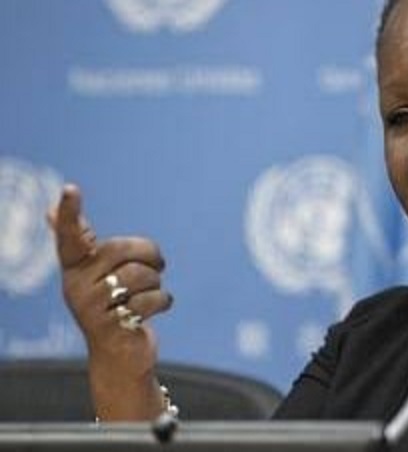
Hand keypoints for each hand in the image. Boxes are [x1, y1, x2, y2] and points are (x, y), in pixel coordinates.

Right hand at [48, 184, 171, 419]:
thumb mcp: (96, 275)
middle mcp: (76, 286)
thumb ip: (79, 244)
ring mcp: (90, 309)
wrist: (119, 357)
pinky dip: (163, 302)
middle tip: (158, 266)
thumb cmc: (112, 306)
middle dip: (150, 255)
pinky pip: (149, 300)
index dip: (70, 213)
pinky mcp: (110, 328)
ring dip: (157, 283)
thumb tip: (49, 212)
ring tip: (149, 294)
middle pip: (120, 249)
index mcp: (75, 268)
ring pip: (138, 275)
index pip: (69, 236)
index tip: (71, 189)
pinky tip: (158, 308)